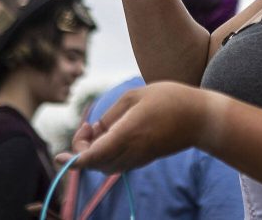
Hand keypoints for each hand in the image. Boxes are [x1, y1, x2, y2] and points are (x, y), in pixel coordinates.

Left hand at [56, 82, 205, 172]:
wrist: (201, 119)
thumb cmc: (171, 100)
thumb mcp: (136, 95)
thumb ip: (111, 114)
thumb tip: (97, 130)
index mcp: (127, 134)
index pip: (92, 156)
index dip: (73, 160)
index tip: (59, 156)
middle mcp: (131, 151)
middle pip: (94, 163)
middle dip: (82, 148)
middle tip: (88, 126)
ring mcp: (138, 158)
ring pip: (104, 165)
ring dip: (93, 151)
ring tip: (98, 128)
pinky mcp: (144, 159)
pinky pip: (116, 163)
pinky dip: (105, 153)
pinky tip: (111, 133)